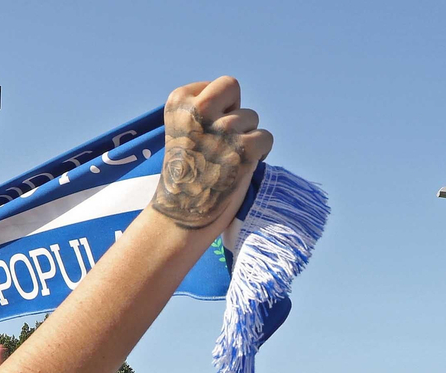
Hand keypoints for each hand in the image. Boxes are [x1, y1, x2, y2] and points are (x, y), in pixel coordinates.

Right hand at [150, 77, 272, 230]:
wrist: (181, 214)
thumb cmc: (186, 173)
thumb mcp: (184, 129)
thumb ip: (208, 109)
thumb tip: (242, 108)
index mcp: (179, 101)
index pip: (221, 85)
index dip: (221, 108)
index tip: (206, 132)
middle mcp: (199, 110)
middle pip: (235, 92)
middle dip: (235, 114)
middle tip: (222, 142)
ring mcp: (222, 129)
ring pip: (252, 117)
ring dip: (246, 137)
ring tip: (227, 159)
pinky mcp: (243, 150)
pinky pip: (266, 137)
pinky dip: (260, 153)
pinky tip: (242, 166)